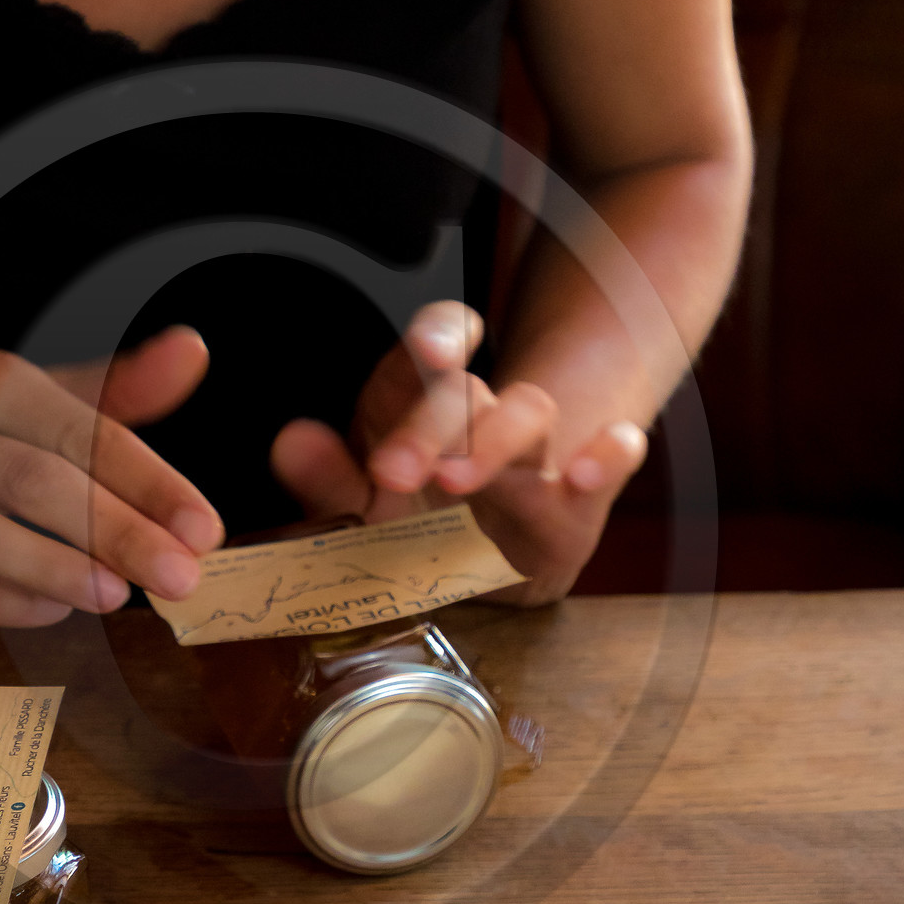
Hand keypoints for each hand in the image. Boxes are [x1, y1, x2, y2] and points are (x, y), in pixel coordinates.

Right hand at [0, 327, 222, 624]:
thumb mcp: (42, 403)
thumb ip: (121, 389)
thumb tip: (193, 350)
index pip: (78, 430)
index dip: (148, 482)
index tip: (204, 530)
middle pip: (29, 481)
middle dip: (113, 532)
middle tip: (179, 576)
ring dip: (51, 568)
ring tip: (116, 597)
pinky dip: (0, 603)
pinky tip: (55, 612)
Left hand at [269, 301, 646, 604]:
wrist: (483, 566)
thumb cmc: (414, 524)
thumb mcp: (359, 508)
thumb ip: (325, 482)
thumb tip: (291, 441)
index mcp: (421, 406)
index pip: (429, 349)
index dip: (433, 337)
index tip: (430, 350)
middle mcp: (480, 418)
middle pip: (468, 392)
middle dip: (432, 422)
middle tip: (391, 470)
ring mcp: (534, 458)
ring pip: (530, 417)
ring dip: (494, 441)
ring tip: (456, 480)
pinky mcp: (578, 506)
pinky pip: (611, 464)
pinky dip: (610, 458)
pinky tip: (589, 469)